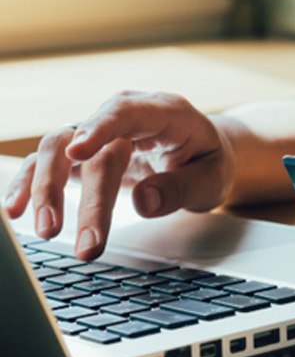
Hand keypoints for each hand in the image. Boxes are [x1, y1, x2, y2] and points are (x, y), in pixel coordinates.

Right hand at [4, 91, 234, 259]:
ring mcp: (102, 132)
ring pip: (58, 148)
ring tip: (46, 231)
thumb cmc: (208, 162)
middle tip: (87, 244)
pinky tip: (16, 209)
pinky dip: (31, 183)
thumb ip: (182, 188)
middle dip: (83, 194)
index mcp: (165, 112)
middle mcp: (126, 116)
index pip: (126, 111)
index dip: (100, 128)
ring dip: (46, 188)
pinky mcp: (87, 152)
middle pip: (89, 143)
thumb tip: (143, 203)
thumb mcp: (213, 178)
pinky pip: (51, 162)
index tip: (79, 153)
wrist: (202, 154)